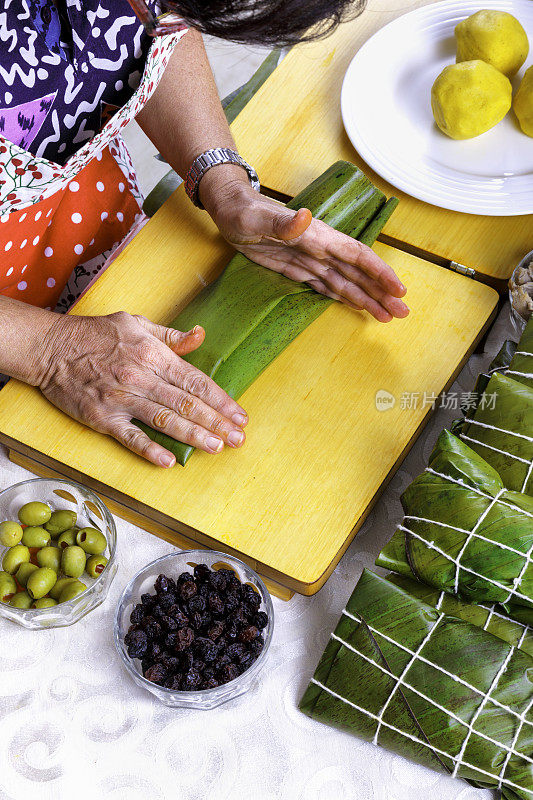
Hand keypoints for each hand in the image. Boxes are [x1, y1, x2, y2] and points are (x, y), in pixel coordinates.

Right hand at [36, 312, 247, 466]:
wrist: (50, 347)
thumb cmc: (95, 334)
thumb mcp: (136, 323)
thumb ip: (170, 336)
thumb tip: (200, 336)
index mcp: (153, 354)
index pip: (195, 381)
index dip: (221, 400)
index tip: (239, 415)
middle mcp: (141, 377)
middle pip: (187, 404)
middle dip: (217, 422)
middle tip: (239, 439)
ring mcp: (121, 398)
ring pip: (165, 420)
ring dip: (194, 435)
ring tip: (217, 447)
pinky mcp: (102, 417)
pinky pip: (130, 436)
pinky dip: (149, 450)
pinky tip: (168, 461)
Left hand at [201, 171, 408, 322]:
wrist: (229, 209)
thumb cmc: (242, 210)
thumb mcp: (257, 217)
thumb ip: (282, 221)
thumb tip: (306, 217)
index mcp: (318, 236)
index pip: (357, 255)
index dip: (379, 272)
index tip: (398, 289)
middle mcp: (321, 249)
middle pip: (358, 273)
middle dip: (381, 293)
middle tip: (401, 314)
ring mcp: (311, 259)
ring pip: (346, 282)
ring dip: (367, 299)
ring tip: (387, 317)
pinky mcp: (298, 268)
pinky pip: (327, 285)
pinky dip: (345, 297)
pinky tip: (359, 306)